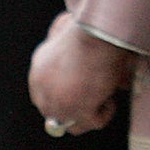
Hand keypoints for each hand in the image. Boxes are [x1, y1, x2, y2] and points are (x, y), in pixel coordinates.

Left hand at [28, 13, 136, 134]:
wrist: (95, 34)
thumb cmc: (85, 27)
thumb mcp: (63, 26)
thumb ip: (60, 31)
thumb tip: (66, 25)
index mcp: (38, 71)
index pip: (43, 96)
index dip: (63, 98)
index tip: (82, 90)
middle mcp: (43, 91)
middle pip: (55, 114)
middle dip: (75, 108)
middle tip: (94, 96)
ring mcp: (58, 105)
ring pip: (72, 124)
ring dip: (89, 114)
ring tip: (104, 98)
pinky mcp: (77, 112)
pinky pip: (93, 123)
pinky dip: (105, 113)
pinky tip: (110, 99)